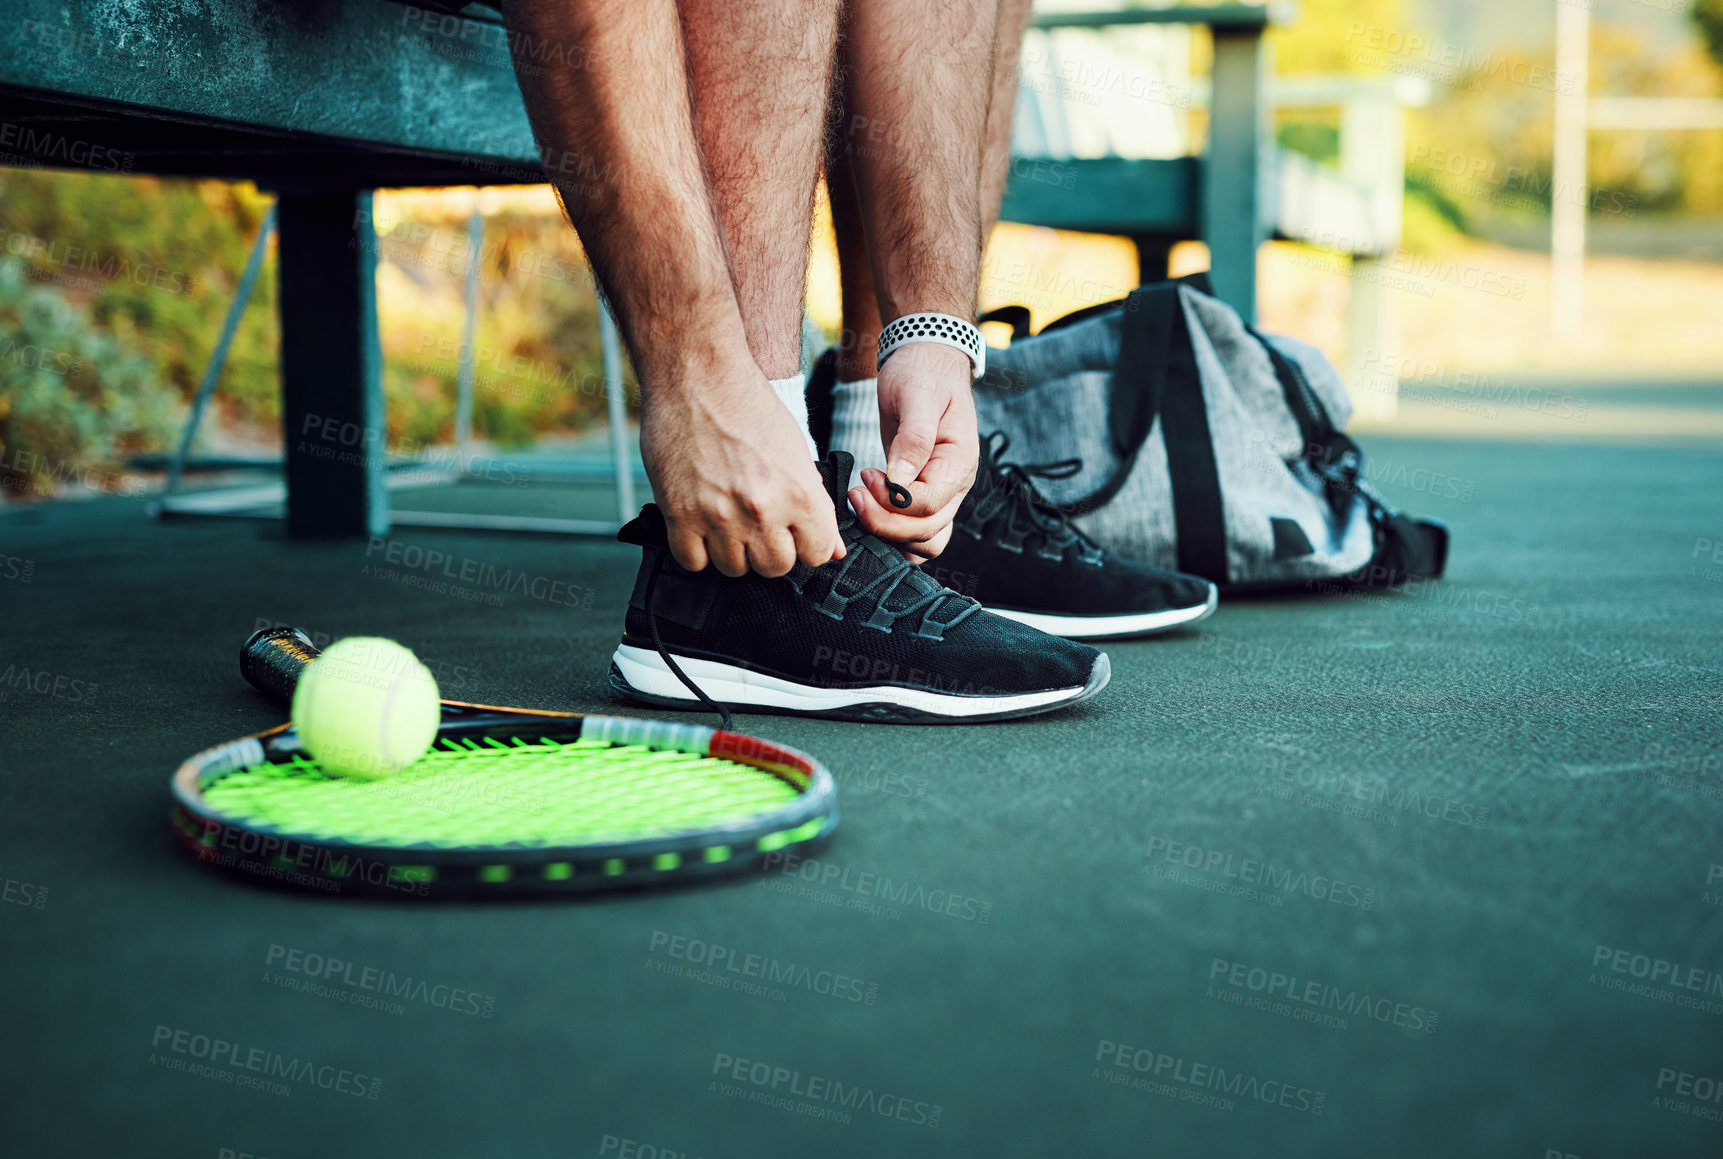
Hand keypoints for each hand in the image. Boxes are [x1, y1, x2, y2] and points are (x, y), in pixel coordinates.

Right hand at [641, 364, 843, 577]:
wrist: (698, 375)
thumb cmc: (750, 407)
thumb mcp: (797, 452)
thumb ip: (816, 505)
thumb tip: (835, 550)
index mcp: (799, 493)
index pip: (817, 554)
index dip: (806, 544)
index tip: (794, 532)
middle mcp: (762, 510)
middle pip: (775, 567)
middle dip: (770, 551)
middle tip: (758, 525)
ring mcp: (718, 515)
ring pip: (734, 568)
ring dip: (732, 550)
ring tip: (727, 520)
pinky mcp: (679, 514)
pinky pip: (693, 561)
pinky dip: (697, 550)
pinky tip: (700, 525)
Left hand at [847, 341, 977, 557]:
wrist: (925, 362)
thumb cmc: (923, 373)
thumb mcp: (917, 396)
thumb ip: (913, 439)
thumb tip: (900, 481)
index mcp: (959, 463)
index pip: (929, 506)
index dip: (893, 503)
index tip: (865, 477)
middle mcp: (954, 485)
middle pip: (927, 532)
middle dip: (885, 523)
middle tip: (853, 495)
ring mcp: (940, 494)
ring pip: (924, 542)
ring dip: (889, 536)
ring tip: (859, 504)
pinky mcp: (921, 495)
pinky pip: (915, 533)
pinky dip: (893, 538)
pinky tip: (868, 517)